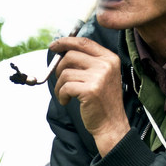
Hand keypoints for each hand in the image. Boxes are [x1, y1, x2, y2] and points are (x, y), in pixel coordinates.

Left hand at [51, 37, 130, 155]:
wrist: (111, 124)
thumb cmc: (102, 101)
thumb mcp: (101, 76)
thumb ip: (87, 62)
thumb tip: (63, 52)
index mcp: (110, 58)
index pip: (84, 42)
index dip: (65, 42)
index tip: (53, 46)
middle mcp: (106, 65)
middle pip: (71, 55)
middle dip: (59, 67)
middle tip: (59, 79)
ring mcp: (99, 77)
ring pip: (65, 72)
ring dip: (59, 85)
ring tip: (64, 94)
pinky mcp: (90, 90)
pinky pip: (65, 86)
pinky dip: (61, 95)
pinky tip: (66, 101)